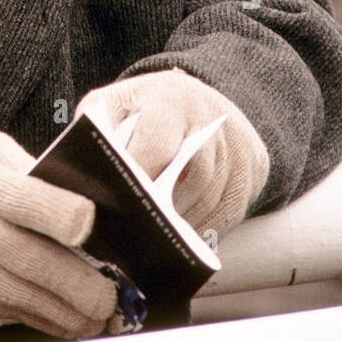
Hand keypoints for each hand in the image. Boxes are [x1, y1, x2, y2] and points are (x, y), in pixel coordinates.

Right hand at [0, 129, 116, 339]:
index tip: (90, 223)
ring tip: (96, 320)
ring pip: (11, 295)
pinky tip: (59, 321)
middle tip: (110, 299)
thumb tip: (88, 209)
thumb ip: (31, 173)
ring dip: (58, 312)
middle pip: (23, 258)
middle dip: (72, 283)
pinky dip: (29, 318)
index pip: (20, 196)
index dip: (54, 210)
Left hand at [75, 67, 269, 239]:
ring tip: (159, 245)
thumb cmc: (138, 109)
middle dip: (166, 211)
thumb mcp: (110, 106)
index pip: (158, 146)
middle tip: (141, 237)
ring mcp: (237, 141)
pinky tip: (186, 239)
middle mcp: (209, 116)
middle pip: (194, 178)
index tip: (124, 207)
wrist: (190, 96)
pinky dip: (209, 228)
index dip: (142, 180)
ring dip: (187, 226)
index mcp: (166, 98)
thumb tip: (86, 180)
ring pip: (216, 198)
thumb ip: (97, 135)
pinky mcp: (255, 163)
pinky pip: (235, 209)